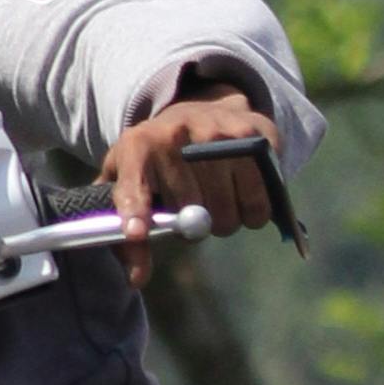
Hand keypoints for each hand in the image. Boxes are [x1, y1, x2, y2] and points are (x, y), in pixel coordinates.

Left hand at [105, 93, 284, 281]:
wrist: (201, 106)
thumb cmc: (157, 158)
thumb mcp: (126, 181)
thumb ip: (122, 233)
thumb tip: (136, 278)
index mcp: (138, 145)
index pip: (134, 185)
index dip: (135, 210)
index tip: (136, 233)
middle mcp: (178, 133)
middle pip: (190, 213)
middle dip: (192, 225)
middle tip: (191, 210)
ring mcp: (220, 132)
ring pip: (228, 214)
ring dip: (225, 220)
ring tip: (216, 199)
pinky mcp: (257, 136)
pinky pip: (260, 202)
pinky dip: (254, 211)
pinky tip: (242, 190)